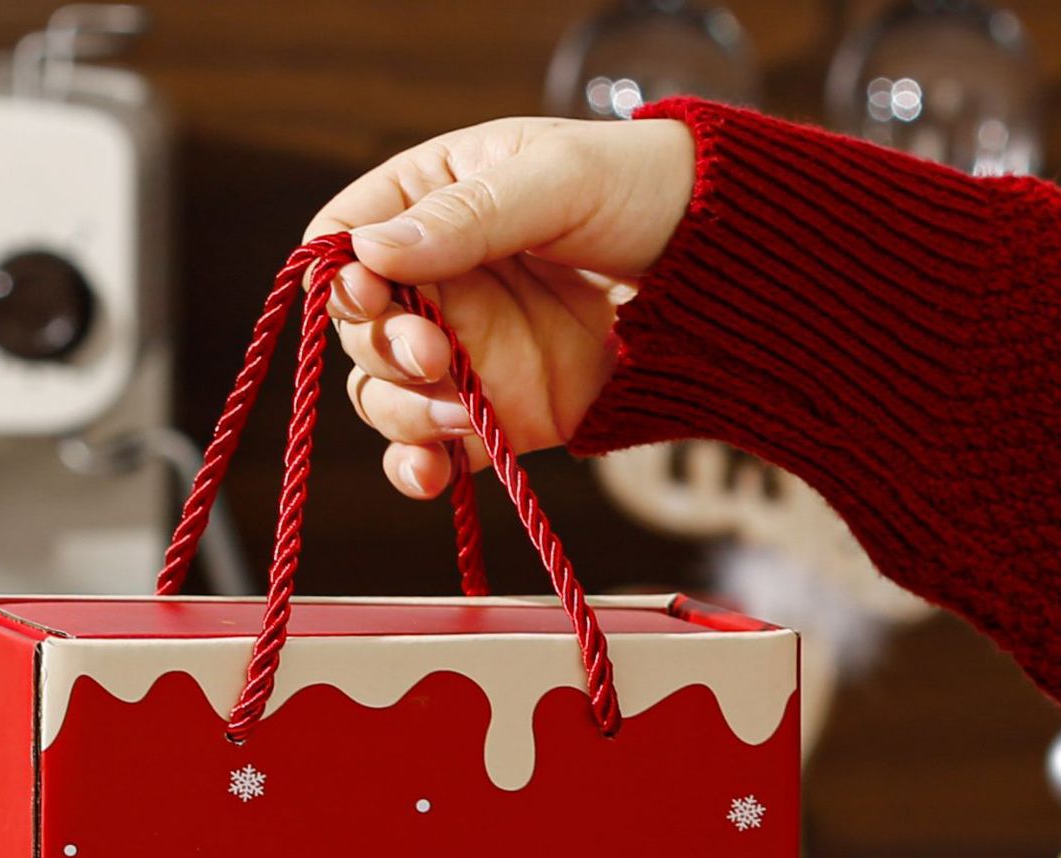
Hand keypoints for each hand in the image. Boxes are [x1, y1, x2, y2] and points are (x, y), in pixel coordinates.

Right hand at [305, 115, 694, 498]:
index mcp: (432, 198)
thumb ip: (470, 217)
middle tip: (436, 353)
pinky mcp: (497, 412)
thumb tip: (372, 252)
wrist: (720, 270)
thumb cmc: (641, 191)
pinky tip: (433, 473)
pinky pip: (434, 448)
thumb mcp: (558, 180)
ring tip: (456, 411)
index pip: (344, 234)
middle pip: (356, 327)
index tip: (369, 293)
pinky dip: (421, 466)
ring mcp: (463, 350)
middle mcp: (435, 279)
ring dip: (403, 412)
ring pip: (383, 393)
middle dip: (383, 347)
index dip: (340, 271)